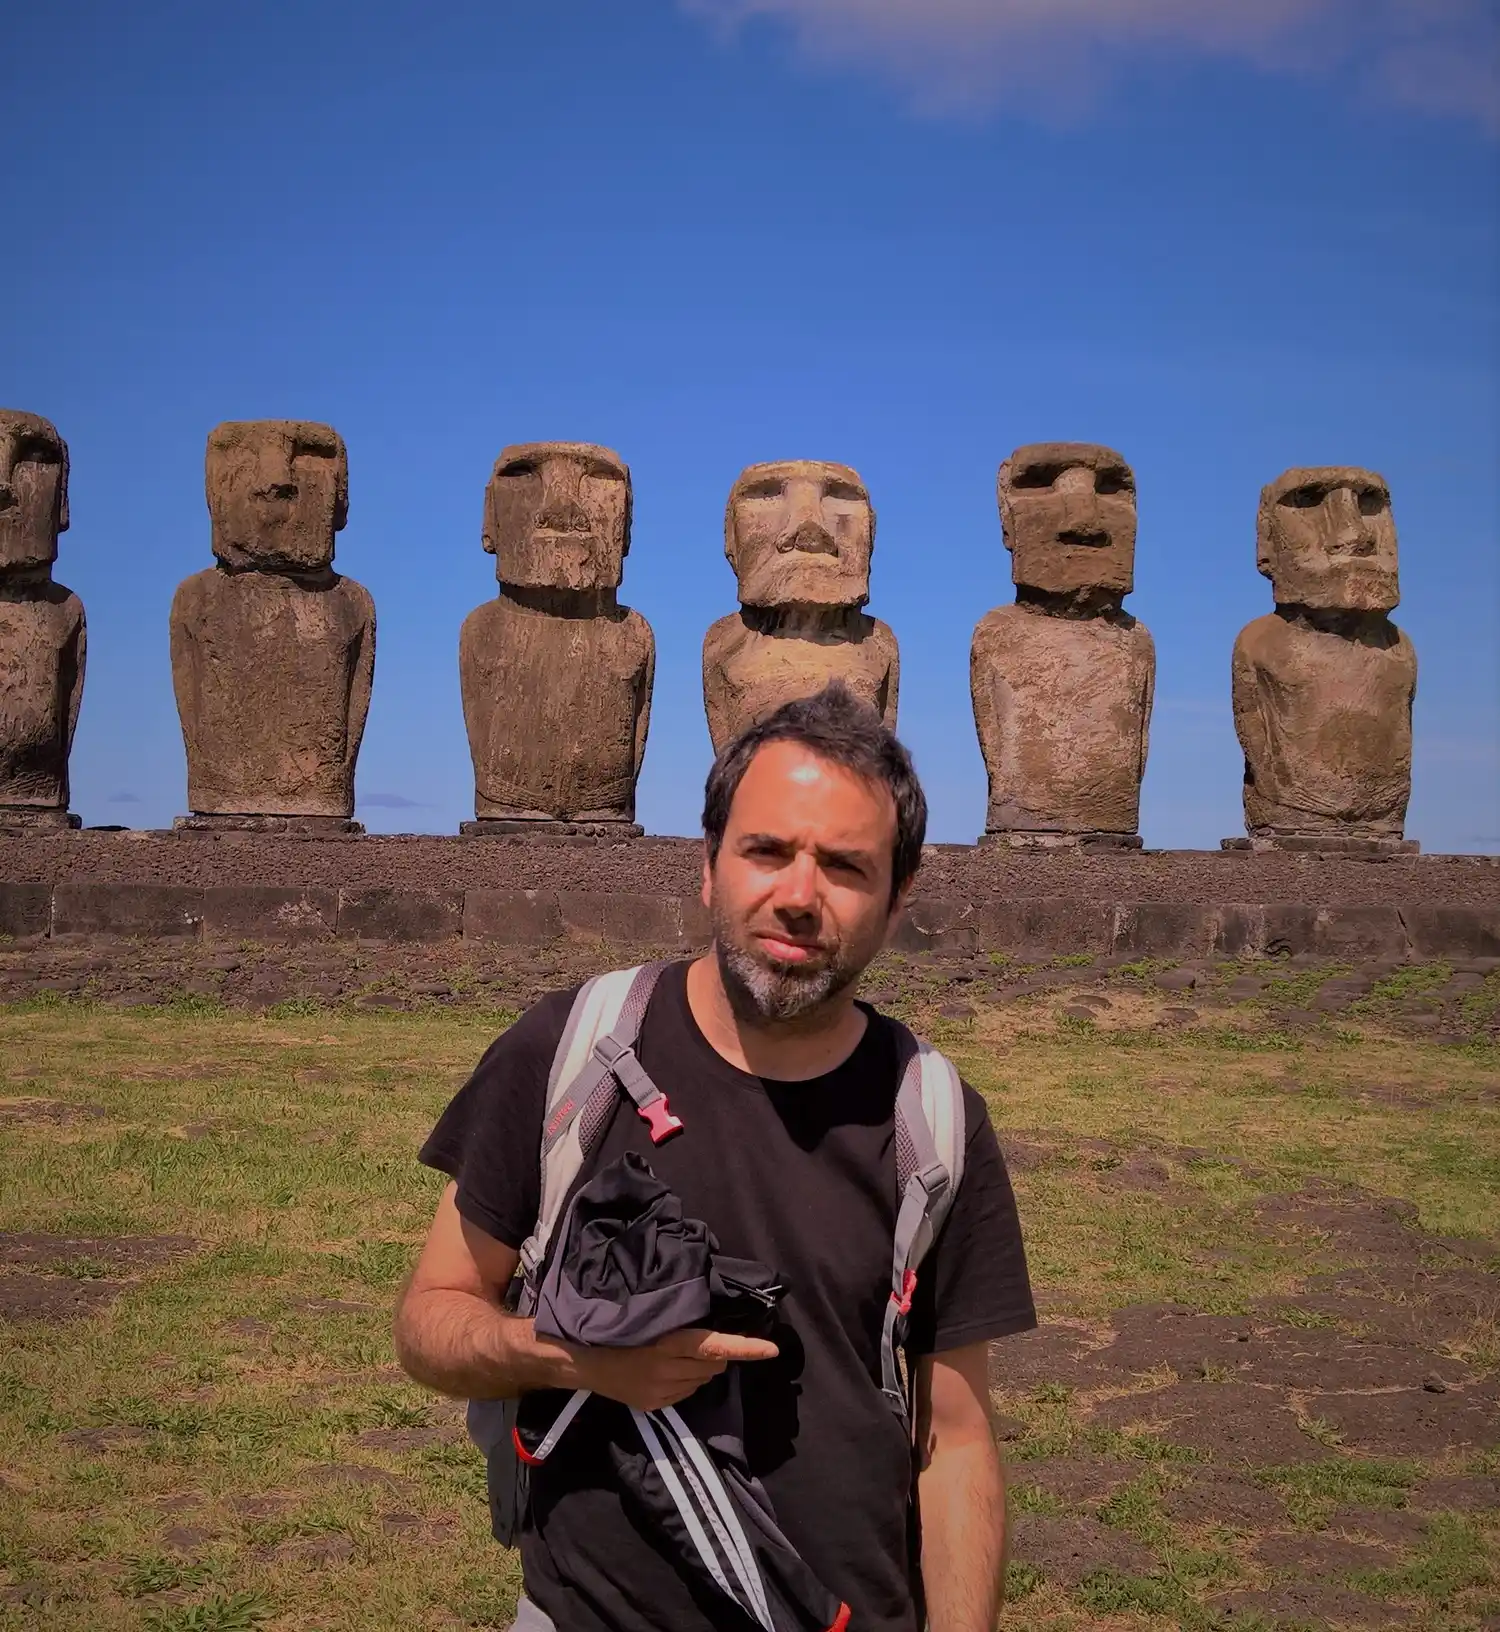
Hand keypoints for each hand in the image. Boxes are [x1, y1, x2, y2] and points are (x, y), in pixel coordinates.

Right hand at [568, 1327, 777, 1411]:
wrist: (587, 1362)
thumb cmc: (620, 1333)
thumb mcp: (651, 1324)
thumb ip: (682, 1332)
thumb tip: (714, 1337)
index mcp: (669, 1344)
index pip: (715, 1346)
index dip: (745, 1348)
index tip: (771, 1349)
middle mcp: (669, 1370)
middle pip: (715, 1365)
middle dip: (716, 1356)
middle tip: (697, 1344)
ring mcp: (663, 1391)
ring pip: (703, 1381)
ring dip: (701, 1369)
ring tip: (676, 1358)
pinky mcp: (656, 1405)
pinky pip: (687, 1393)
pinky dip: (686, 1382)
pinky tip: (666, 1374)